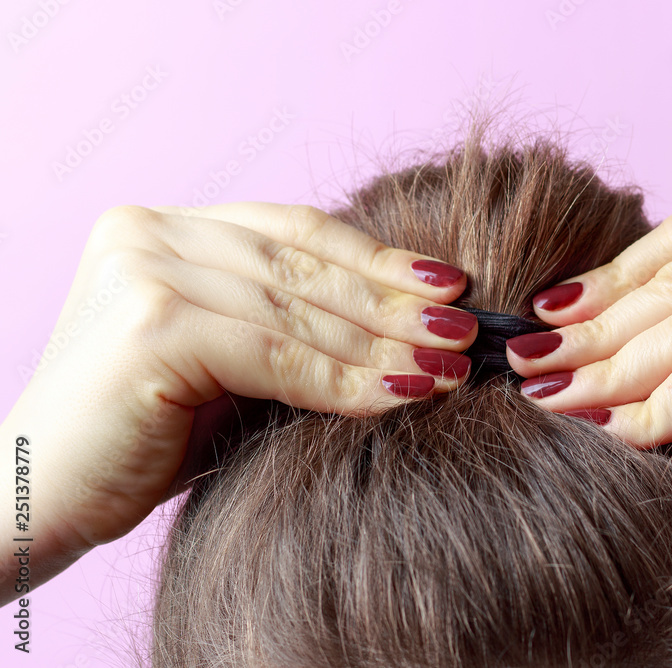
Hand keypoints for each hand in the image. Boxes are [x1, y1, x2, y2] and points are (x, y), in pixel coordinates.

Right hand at [1, 203, 475, 578]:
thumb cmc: (138, 438)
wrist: (33, 497)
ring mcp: (145, 270)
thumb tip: (408, 331)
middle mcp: (150, 231)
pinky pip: (277, 352)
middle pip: (305, 264)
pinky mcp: (149, 324)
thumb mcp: (226, 367)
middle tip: (467, 330)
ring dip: (387, 342)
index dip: (378, 258)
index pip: (296, 232)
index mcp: (165, 228)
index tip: (451, 284)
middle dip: (396, 301)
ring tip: (450, 365)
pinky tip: (402, 394)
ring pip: (300, 308)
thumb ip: (289, 331)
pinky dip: (345, 379)